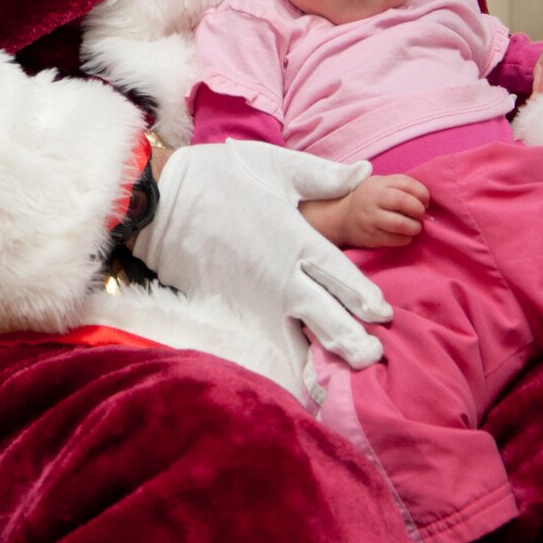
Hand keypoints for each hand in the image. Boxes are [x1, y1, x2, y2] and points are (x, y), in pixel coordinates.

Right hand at [131, 141, 392, 367]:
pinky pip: (265, 342)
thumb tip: (365, 173)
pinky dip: (283, 359)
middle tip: (373, 355)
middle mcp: (283, 279)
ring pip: (299, 340)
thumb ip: (324, 176)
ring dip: (322, 357)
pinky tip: (295, 372)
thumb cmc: (218, 177)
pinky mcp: (231, 310)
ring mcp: (256, 300)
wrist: (159, 203)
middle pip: (330, 320)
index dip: (367, 300)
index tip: (383, 314)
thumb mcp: (275, 167)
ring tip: (339, 375)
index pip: (346, 279)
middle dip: (356, 341)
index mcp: (299, 241)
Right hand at [303, 174, 428, 248]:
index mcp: (378, 184)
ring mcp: (370, 219)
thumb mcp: (380, 185)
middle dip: (419, 210)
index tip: (425, 202)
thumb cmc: (369, 200)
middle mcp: (373, 199)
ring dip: (414, 227)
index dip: (422, 193)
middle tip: (420, 216)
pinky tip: (404, 236)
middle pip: (403, 201)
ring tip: (414, 227)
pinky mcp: (370, 237)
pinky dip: (406, 239)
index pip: (406, 183)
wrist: (341, 218)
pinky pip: (395, 240)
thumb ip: (401, 187)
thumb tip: (426, 202)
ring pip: (400, 224)